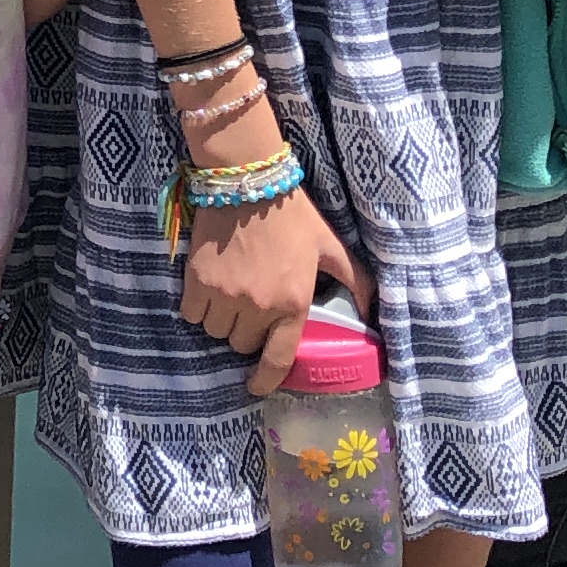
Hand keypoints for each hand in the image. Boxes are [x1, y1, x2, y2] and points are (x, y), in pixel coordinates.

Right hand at [178, 168, 370, 396]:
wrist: (248, 180)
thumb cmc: (292, 214)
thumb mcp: (330, 246)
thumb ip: (356, 280)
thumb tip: (373, 311)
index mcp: (292, 302)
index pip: (277, 358)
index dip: (265, 380)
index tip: (256, 386)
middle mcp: (257, 306)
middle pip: (242, 344)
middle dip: (247, 333)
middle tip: (251, 311)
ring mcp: (224, 294)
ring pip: (215, 332)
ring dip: (222, 321)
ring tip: (228, 299)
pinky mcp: (197, 280)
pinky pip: (192, 314)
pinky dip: (198, 308)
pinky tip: (207, 290)